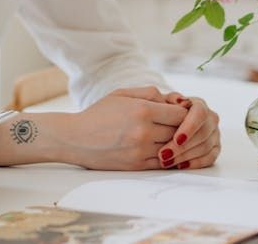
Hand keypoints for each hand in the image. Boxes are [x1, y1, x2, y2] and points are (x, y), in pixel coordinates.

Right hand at [60, 86, 188, 169]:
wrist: (75, 138)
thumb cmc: (98, 113)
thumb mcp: (121, 94)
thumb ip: (150, 93)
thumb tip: (175, 101)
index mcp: (142, 110)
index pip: (180, 115)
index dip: (183, 114)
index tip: (178, 114)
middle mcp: (144, 131)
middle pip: (179, 132)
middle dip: (181, 129)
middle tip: (178, 127)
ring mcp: (140, 150)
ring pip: (173, 149)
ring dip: (174, 145)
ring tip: (169, 139)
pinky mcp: (136, 165)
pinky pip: (162, 163)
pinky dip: (165, 157)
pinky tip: (161, 150)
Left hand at [155, 95, 220, 169]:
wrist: (161, 122)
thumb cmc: (159, 111)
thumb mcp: (159, 102)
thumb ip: (168, 100)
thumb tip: (180, 101)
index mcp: (198, 105)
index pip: (200, 114)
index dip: (190, 127)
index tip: (177, 140)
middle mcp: (210, 118)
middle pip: (203, 133)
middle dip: (183, 147)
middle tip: (164, 155)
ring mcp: (214, 134)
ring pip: (205, 147)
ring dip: (185, 156)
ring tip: (166, 161)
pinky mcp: (214, 148)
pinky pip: (209, 158)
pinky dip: (194, 163)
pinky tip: (179, 165)